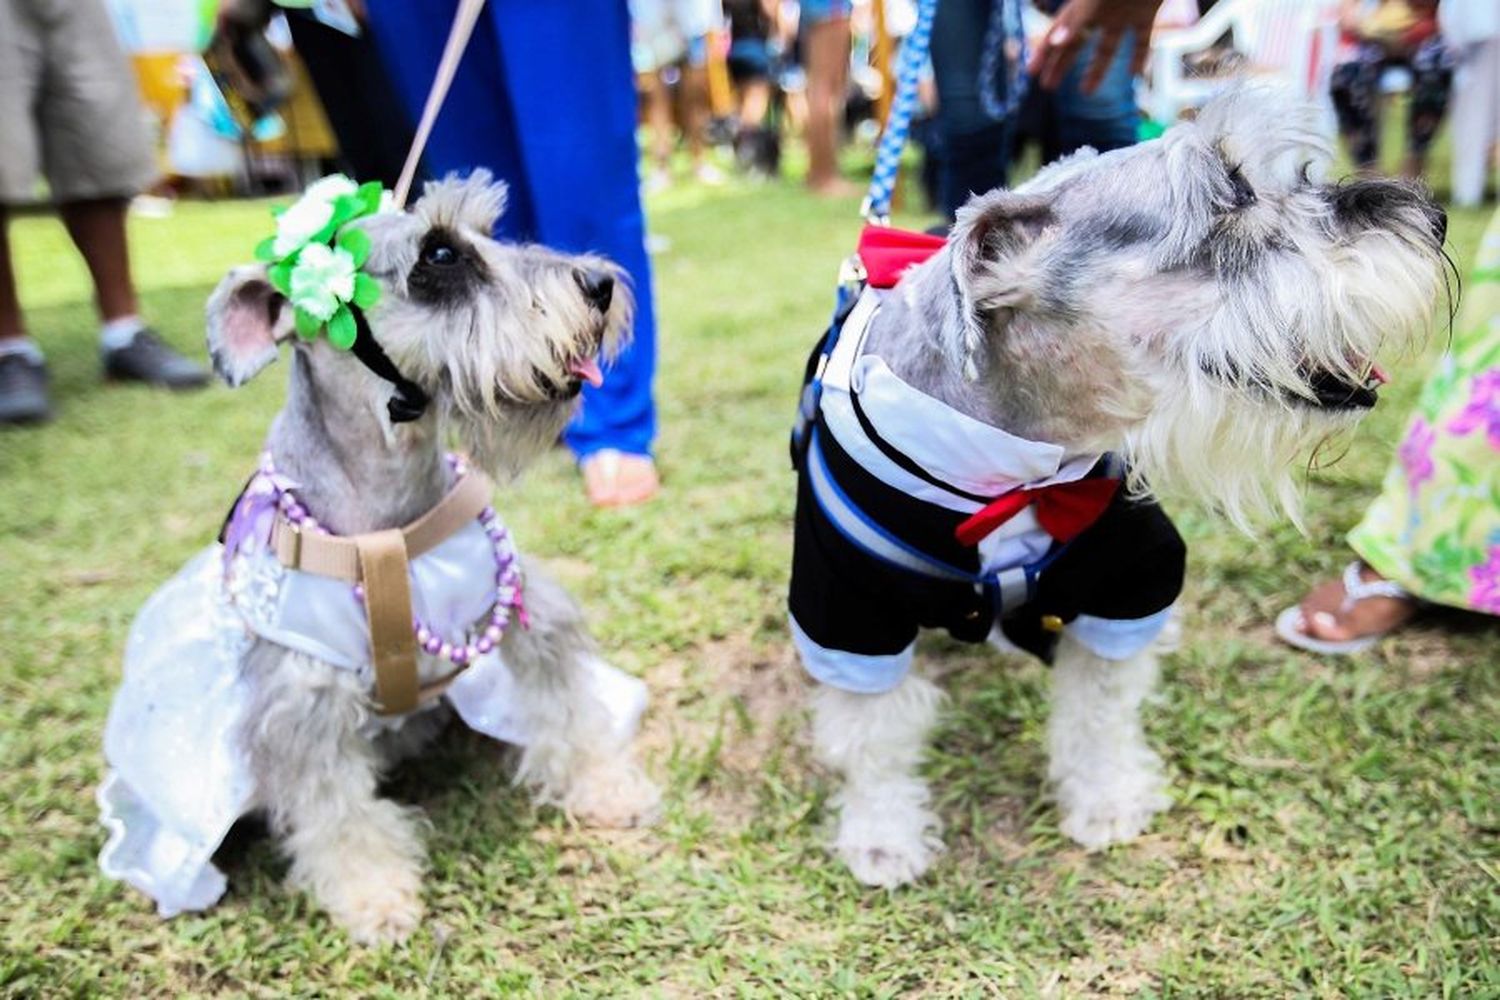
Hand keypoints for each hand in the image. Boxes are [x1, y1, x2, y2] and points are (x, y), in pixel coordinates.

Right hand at [1028, 0, 1163, 93]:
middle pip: (1076, 42)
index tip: (1031, 72)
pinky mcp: (1147, 13)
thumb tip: (1055, 42)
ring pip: (1107, 47)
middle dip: (1061, 64)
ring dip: (1096, 69)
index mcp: (1083, 6)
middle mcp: (1100, 11)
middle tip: (1048, 86)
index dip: (1044, 52)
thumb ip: (1077, 18)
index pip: (1059, 32)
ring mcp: (1123, 13)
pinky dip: (1139, 57)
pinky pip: (1142, 40)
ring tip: (1086, 93)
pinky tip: (1135, 74)